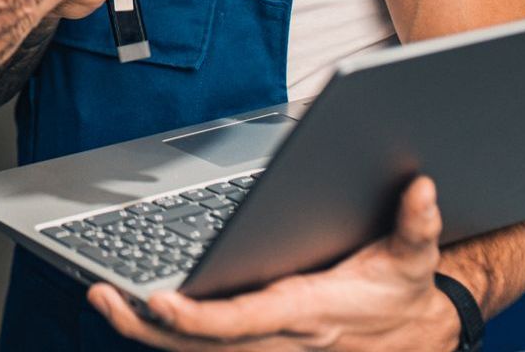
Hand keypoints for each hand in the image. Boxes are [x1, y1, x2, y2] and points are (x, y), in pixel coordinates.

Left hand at [88, 177, 458, 351]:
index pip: (241, 321)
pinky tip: (135, 315)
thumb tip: (422, 189)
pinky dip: (169, 338)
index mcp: (308, 311)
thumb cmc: (402, 291)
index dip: (197, 317)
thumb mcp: (414, 257)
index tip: (158, 302)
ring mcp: (270, 351)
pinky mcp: (262, 350)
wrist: (420, 333)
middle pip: (202, 346)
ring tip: (104, 298)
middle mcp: (282, 339)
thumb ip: (417, 224)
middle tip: (102, 295)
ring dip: (146, 331)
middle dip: (146, 326)